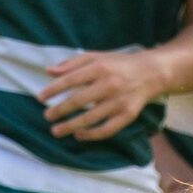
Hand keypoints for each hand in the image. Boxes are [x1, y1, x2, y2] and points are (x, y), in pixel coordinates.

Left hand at [41, 50, 161, 141]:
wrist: (151, 73)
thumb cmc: (119, 64)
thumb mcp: (97, 57)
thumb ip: (72, 63)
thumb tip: (48, 71)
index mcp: (100, 67)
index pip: (71, 79)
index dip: (54, 89)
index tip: (40, 97)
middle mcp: (110, 84)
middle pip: (79, 100)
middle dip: (60, 110)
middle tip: (47, 116)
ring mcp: (119, 102)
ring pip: (91, 118)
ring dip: (71, 126)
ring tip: (56, 131)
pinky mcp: (128, 115)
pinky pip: (107, 129)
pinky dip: (92, 134)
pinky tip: (79, 135)